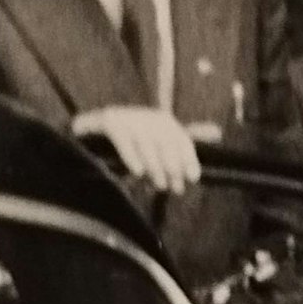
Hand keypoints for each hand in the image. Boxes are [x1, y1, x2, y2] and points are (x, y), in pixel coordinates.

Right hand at [71, 106, 202, 194]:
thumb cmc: (128, 146)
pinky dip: (131, 156)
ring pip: (146, 143)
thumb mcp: (156, 145)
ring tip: (158, 185)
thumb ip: (182, 142)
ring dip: (155, 166)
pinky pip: (123, 139)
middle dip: (173, 167)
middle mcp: (146, 115)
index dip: (188, 158)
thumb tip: (217, 131)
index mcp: (162, 120)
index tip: (193, 178)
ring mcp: (126, 116)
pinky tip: (138, 173)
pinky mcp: (107, 120)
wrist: (85, 138)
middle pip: (165, 141)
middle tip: (175, 188)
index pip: (181, 138)